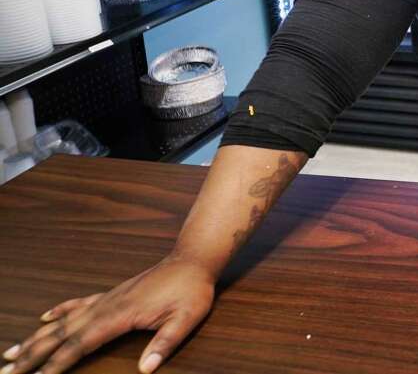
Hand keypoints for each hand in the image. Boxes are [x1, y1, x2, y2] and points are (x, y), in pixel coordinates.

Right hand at [3, 253, 215, 373]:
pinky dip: (59, 311)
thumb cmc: (191, 291)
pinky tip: (44, 318)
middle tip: (6, 372)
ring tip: (12, 353)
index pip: (80, 345)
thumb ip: (166, 343)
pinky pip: (78, 303)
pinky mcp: (112, 294)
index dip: (56, 364)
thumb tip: (147, 369)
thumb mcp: (186, 319)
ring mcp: (107, 298)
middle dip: (33, 355)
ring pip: (63, 321)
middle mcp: (106, 306)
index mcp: (120, 315)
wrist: (193, 260)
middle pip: (61, 335)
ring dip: (37, 337)